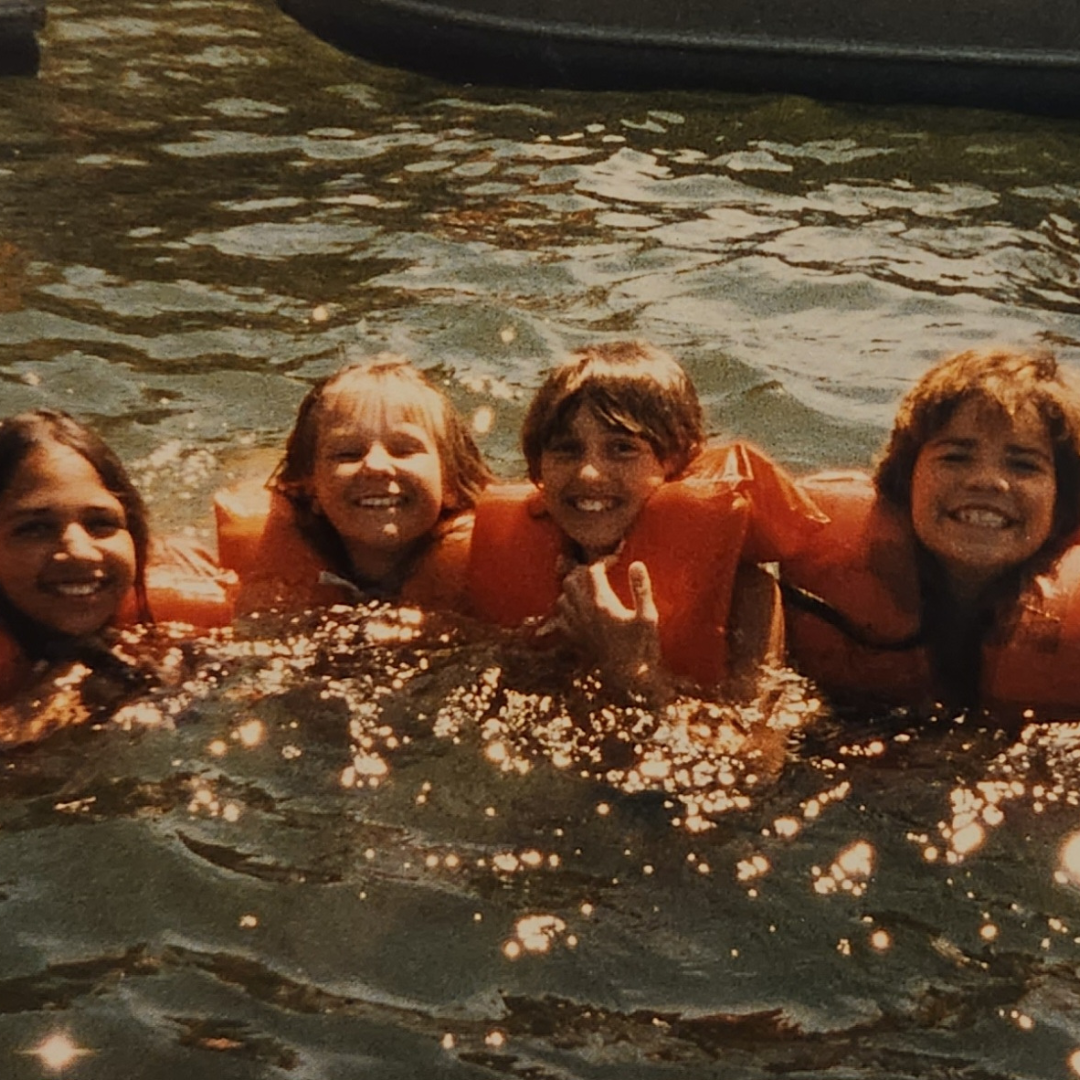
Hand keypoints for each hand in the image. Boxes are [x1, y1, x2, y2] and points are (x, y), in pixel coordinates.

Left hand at [556, 560, 670, 700]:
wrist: (628, 679)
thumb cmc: (642, 647)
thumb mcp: (648, 617)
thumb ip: (641, 589)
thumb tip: (636, 564)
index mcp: (602, 603)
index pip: (592, 570)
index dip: (603, 560)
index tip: (616, 560)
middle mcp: (583, 612)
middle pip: (571, 579)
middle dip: (584, 570)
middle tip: (601, 571)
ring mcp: (576, 626)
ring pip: (562, 596)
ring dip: (573, 588)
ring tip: (589, 587)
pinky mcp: (574, 639)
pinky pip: (560, 617)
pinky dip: (566, 608)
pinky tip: (580, 609)